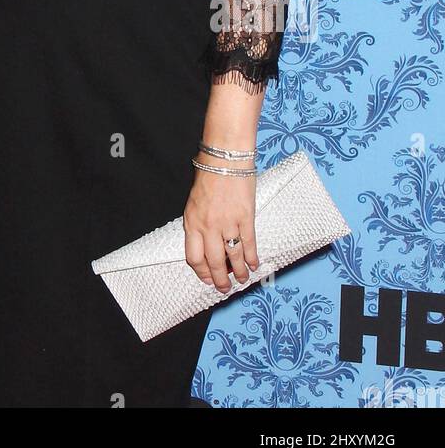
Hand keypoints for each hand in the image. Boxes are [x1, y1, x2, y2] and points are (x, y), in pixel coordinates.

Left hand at [183, 164, 258, 291]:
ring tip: (243, 280)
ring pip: (234, 258)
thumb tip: (207, 247)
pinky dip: (252, 258)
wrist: (225, 159)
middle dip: (220, 280)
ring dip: (239, 273)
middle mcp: (208, 227)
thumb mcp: (194, 203)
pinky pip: (249, 245)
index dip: (201, 273)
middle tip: (225, 288)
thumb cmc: (208, 178)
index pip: (194, 257)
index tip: (207, 280)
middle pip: (214, 263)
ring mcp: (227, 223)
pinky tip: (255, 265)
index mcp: (192, 222)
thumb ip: (198, 225)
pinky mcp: (245, 218)